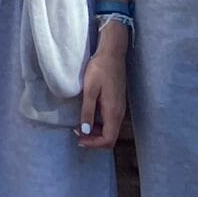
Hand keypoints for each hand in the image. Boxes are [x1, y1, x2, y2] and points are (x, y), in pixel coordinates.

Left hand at [76, 23, 127, 148]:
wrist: (112, 53)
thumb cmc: (100, 69)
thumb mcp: (90, 90)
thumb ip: (87, 111)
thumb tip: (85, 131)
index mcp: (113, 112)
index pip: (108, 140)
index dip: (93, 144)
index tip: (79, 138)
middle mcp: (119, 113)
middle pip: (110, 137)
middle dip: (94, 140)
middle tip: (77, 133)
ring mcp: (120, 108)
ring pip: (110, 130)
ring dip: (96, 132)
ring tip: (80, 126)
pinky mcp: (117, 102)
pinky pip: (110, 121)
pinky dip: (100, 124)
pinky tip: (89, 116)